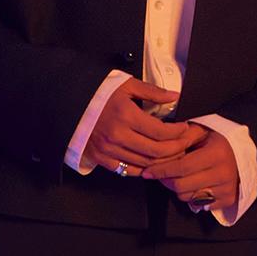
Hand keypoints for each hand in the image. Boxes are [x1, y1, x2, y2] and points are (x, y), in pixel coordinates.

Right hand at [84, 80, 201, 174]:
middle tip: (185, 144)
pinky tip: (153, 162)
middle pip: (156, 152)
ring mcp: (108, 150)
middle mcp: (117, 136)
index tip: (185, 128)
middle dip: (176, 149)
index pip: (161, 132)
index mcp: (126, 116)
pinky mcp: (101, 159)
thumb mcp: (126, 85)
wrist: (70, 103)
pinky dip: (143, 169)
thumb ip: (152, 92)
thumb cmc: (100, 93)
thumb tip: (174, 96)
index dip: (178, 133)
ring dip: (163, 161)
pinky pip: (128, 170)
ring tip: (174, 153)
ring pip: (145, 164)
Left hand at [142, 126, 238, 210]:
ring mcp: (226, 189)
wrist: (242, 154)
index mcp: (216, 154)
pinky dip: (192, 196)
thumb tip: (157, 149)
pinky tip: (194, 184)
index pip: (181, 167)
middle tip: (161, 175)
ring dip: (178, 189)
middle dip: (166, 181)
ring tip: (179, 177)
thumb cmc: (217, 141)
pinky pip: (198, 204)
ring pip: (187, 197)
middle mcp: (223, 173)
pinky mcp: (227, 200)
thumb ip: (181, 137)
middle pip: (181, 186)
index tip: (148, 172)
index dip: (161, 171)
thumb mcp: (202, 132)